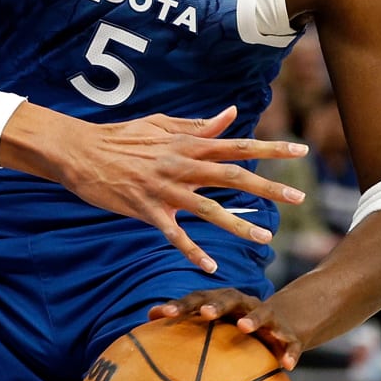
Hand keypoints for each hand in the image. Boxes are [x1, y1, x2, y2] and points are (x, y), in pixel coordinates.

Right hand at [14, 105, 305, 273]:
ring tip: (265, 239)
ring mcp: (163, 189)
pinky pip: (174, 234)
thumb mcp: (159, 124)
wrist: (79, 152)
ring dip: (239, 224)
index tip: (301, 149)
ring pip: (208, 209)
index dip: (270, 147)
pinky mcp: (145, 209)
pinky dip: (192, 251)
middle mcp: (181, 165)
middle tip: (299, 197)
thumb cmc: (119, 136)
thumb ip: (196, 124)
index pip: (236, 144)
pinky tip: (211, 266)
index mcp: (187, 144)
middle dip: (268, 187)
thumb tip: (230, 114)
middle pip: (232, 176)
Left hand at [148, 287, 306, 368]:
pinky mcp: (288, 334)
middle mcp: (243, 304)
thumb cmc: (235, 325)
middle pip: (229, 299)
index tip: (162, 314)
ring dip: (253, 319)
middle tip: (205, 314)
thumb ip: (185, 319)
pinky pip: (290, 343)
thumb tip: (147, 317)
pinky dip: (289, 353)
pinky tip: (287, 365)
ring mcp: (267, 317)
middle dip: (216, 304)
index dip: (181, 305)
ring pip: (261, 313)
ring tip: (244, 328)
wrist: (282, 324)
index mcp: (221, 301)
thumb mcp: (213, 322)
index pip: (197, 299)